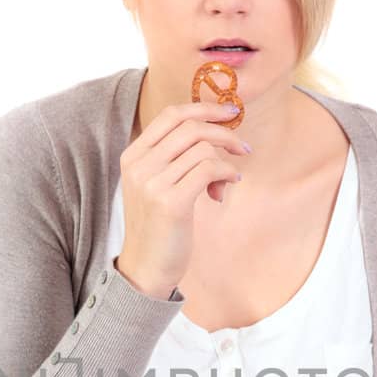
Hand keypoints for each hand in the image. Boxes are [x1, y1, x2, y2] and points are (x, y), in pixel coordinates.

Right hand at [115, 101, 248, 295]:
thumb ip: (174, 158)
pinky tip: (228, 186)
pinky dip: (227, 174)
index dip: (204, 108)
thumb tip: (215, 132)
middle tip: (243, 148)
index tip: (230, 113)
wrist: (146, 268)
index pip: (171, 115)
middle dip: (224, 133)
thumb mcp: (156, 185)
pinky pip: (210, 170)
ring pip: (203, 149)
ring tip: (230, 179)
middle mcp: (139, 165)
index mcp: (133, 155)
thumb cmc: (159, 226)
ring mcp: (152, 183)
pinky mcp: (171, 202)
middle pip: (191, 127)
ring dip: (228, 160)